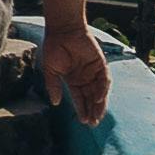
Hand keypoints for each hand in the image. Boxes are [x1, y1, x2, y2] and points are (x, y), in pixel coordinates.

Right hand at [37, 4, 109, 125]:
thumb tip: (55, 103)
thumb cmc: (54, 47)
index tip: (83, 121)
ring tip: (97, 116)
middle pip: (91, 98)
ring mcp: (93, 71)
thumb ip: (53, 86)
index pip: (79, 98)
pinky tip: (98, 99)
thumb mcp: (51, 70)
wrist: (63, 30)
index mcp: (73, 80)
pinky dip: (102, 90)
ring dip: (99, 104)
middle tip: (93, 123)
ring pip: (99, 92)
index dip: (81, 109)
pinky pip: (104, 80)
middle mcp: (85, 78)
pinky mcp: (101, 64)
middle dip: (92, 110)